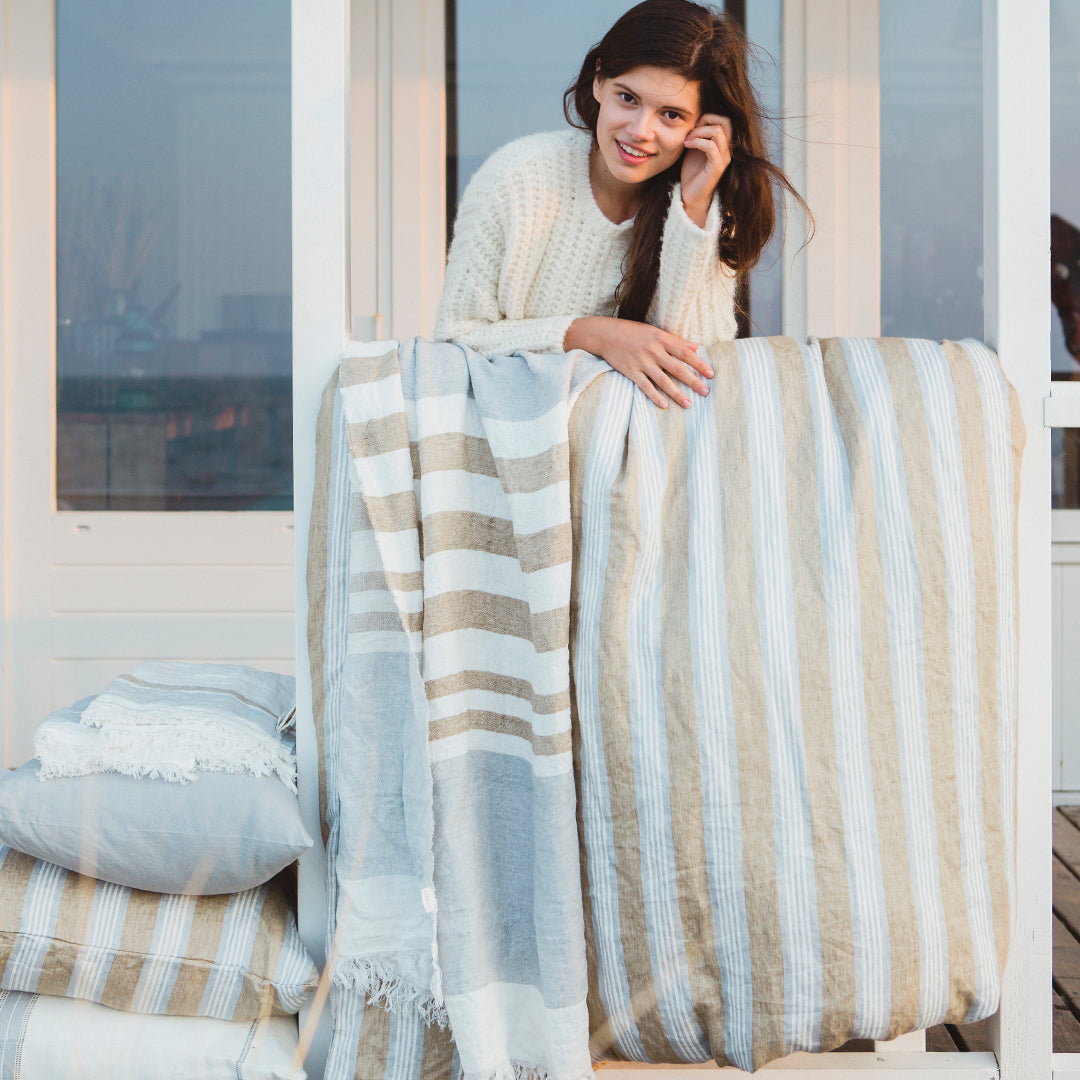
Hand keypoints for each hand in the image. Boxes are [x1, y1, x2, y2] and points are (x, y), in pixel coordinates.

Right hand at [564, 316, 712, 408]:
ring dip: (677, 394)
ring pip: (663, 381)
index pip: (685, 353)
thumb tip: (696, 345)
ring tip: (688, 404)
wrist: (605, 334)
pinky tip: (664, 405)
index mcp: (662, 338)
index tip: (711, 374)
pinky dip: (654, 396)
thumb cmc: (633, 332)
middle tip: (706, 392)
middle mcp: (653, 350)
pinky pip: (645, 386)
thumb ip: (676, 340)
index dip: (699, 363)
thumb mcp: (655, 332)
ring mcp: (641, 362)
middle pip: (677, 369)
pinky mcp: (630, 371)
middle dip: (693, 381)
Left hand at [681, 113, 732, 226]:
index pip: (724, 120)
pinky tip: (687, 146)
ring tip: (686, 140)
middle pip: (725, 121)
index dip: (708, 117)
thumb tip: (691, 120)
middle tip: (691, 130)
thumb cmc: (692, 173)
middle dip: (706, 120)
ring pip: (717, 132)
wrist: (691, 196)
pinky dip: (697, 142)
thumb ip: (697, 135)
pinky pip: (710, 146)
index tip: (693, 126)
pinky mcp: (717, 167)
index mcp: (722, 144)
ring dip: (698, 132)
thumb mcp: (694, 149)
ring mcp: (723, 158)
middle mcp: (726, 149)